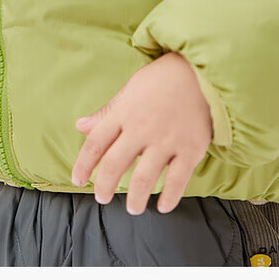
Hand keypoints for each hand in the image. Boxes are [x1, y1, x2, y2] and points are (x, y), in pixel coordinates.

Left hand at [71, 51, 212, 215]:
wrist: (200, 71)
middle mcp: (141, 129)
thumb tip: (80, 126)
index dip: (83, 165)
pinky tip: (162, 206)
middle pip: (114, 165)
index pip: (96, 143)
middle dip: (104, 186)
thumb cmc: (162, 79)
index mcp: (124, 112)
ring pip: (143, 179)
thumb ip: (107, 112)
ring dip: (134, 199)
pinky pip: (177, 181)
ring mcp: (166, 141)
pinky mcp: (189, 149)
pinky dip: (169, 197)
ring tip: (132, 208)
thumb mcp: (130, 89)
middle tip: (102, 197)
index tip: (78, 180)